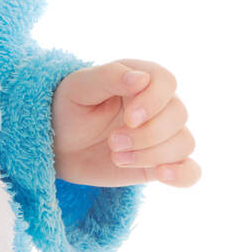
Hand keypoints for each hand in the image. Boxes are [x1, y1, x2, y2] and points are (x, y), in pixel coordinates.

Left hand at [52, 59, 200, 187]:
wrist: (61, 144)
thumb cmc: (70, 108)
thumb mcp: (79, 87)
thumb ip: (109, 77)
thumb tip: (141, 78)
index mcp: (140, 78)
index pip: (166, 81)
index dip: (153, 101)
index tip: (129, 119)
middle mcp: (158, 104)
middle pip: (178, 114)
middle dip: (147, 134)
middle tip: (113, 142)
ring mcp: (162, 135)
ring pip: (184, 142)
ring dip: (152, 154)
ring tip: (117, 156)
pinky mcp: (160, 162)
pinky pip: (190, 171)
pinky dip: (182, 174)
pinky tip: (161, 175)